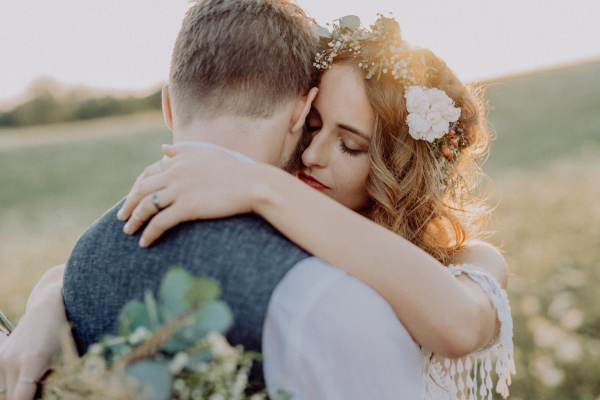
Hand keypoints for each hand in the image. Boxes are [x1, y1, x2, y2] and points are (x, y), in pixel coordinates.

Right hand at [0, 282, 66, 399]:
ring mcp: (2, 359)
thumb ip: (53, 384)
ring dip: (15, 394)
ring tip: (31, 387)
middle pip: (9, 398)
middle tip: (36, 393)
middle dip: (23, 399)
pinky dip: (11, 386)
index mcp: (32, 362)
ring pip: (2, 392)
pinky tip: (25, 380)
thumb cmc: (62, 336)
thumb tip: (51, 396)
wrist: (46, 310)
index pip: (19, 399)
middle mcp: (12, 361)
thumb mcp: (65, 360)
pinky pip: (1, 382)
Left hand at [117, 145, 267, 246]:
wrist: (254, 184)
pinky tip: (145, 242)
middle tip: (122, 218)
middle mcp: (176, 174)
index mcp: (180, 161)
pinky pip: (160, 222)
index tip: (132, 198)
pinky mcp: (187, 207)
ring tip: (129, 232)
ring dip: (134, 220)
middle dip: (129, 205)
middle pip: (142, 190)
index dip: (137, 187)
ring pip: (147, 206)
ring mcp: (180, 191)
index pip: (149, 173)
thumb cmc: (237, 170)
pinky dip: (149, 233)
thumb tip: (163, 149)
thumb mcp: (209, 154)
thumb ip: (184, 151)